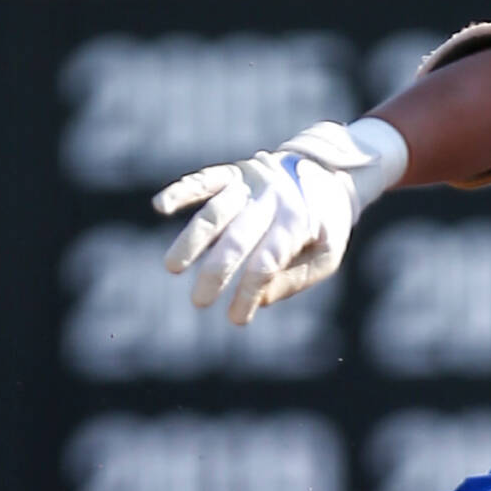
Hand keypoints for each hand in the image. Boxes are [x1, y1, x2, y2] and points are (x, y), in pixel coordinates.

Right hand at [154, 118, 408, 324]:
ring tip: (173, 267)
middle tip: (199, 301)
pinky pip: (205, 179)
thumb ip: (296, 279)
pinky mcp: (234, 172)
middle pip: (237, 239)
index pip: (266, 262)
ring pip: (216, 212)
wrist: (329, 173)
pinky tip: (161, 206)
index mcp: (298, 222)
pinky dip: (182, 190)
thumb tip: (260, 300)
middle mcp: (272, 200)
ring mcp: (251, 184)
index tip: (235, 319)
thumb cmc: (325, 224)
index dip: (248, 292)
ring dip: (192, 240)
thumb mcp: (328, 255)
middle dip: (215, 273)